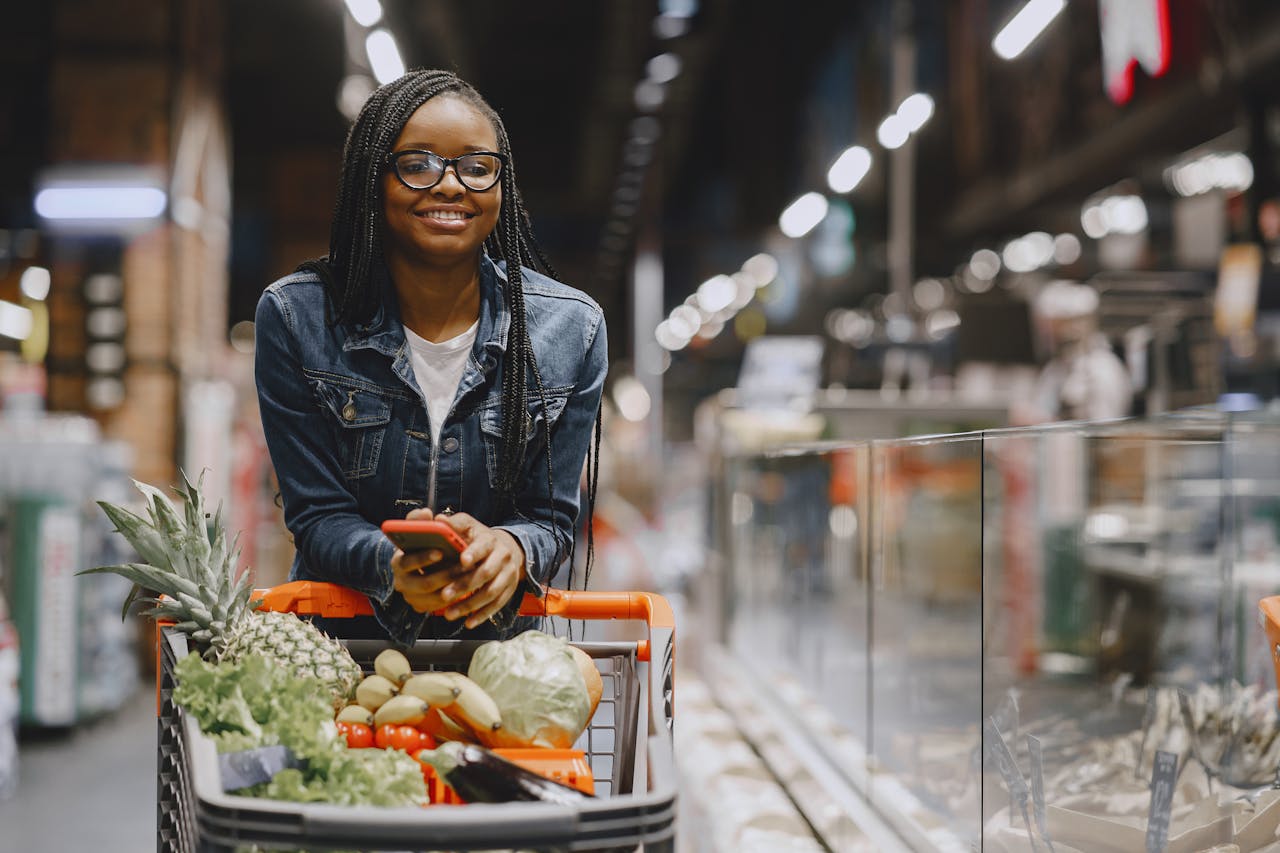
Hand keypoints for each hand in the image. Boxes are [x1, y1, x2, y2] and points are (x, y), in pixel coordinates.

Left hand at [390, 508, 524, 627]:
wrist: (507, 549)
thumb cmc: (478, 538)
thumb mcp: (468, 526)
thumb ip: (453, 524)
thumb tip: (438, 519)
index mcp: (490, 539)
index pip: (483, 546)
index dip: (473, 553)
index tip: (462, 560)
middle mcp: (502, 556)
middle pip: (485, 573)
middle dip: (464, 585)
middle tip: (444, 595)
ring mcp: (508, 574)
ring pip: (491, 592)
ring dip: (470, 605)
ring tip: (449, 614)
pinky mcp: (509, 590)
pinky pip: (497, 605)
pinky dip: (482, 615)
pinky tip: (468, 623)